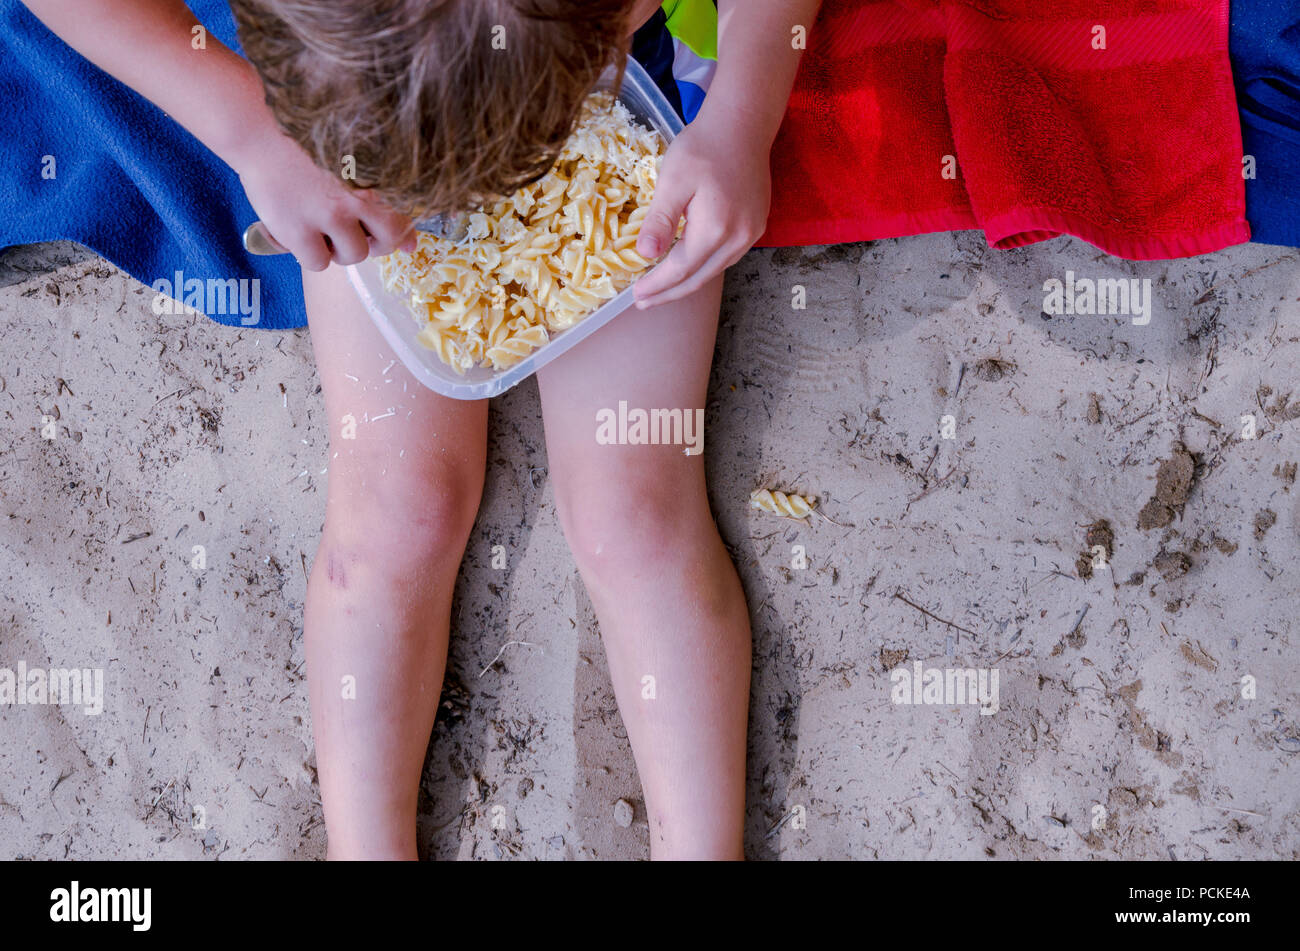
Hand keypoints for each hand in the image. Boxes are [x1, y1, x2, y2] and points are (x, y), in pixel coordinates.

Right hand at [232, 126, 415, 270]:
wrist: (260, 135)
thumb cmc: (305, 148)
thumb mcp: (351, 161)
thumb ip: (380, 195)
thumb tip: (411, 243)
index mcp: (372, 179)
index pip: (403, 217)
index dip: (403, 234)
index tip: (405, 242)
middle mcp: (356, 199)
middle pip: (386, 241)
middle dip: (373, 242)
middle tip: (353, 233)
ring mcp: (328, 216)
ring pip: (354, 255)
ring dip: (340, 249)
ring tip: (320, 229)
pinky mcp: (300, 231)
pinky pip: (320, 263)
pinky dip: (312, 255)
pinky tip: (301, 235)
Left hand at [632, 111, 771, 308]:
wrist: (742, 124)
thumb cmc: (703, 148)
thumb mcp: (673, 180)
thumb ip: (660, 220)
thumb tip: (646, 254)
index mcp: (714, 229)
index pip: (680, 270)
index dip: (657, 286)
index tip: (635, 296)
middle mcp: (737, 238)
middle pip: (699, 278)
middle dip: (670, 293)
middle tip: (644, 302)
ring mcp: (751, 233)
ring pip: (715, 271)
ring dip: (688, 283)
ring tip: (663, 289)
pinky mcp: (756, 225)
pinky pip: (727, 258)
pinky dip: (705, 268)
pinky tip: (690, 266)